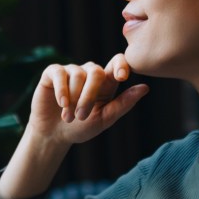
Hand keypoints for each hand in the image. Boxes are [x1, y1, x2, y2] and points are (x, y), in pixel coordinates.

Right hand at [29, 55, 148, 145]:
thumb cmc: (81, 127)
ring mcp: (70, 71)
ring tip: (68, 117)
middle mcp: (89, 73)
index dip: (121, 65)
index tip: (122, 77)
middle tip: (81, 116)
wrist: (53, 135)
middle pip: (96, 72)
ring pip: (77, 75)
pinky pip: (59, 73)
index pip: (117, 63)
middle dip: (89, 95)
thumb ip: (123, 104)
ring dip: (73, 99)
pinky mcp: (52, 73)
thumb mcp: (104, 119)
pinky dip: (61, 90)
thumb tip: (145, 88)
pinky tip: (61, 104)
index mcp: (106, 82)